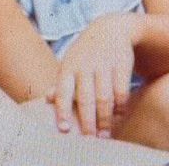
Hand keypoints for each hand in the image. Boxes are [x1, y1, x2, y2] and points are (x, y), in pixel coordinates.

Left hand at [47, 13, 137, 137]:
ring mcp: (104, 64)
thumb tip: (47, 100)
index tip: (65, 130)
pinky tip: (119, 115)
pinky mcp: (122, 64)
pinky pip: (121, 90)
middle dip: (88, 121)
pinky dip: (120, 106)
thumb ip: (60, 84)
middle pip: (86, 98)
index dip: (63, 111)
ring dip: (105, 119)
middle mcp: (85, 65)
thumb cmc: (86, 53)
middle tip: (89, 140)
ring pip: (105, 97)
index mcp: (69, 67)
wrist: (111, 28)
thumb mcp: (70, 63)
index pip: (63, 92)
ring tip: (105, 134)